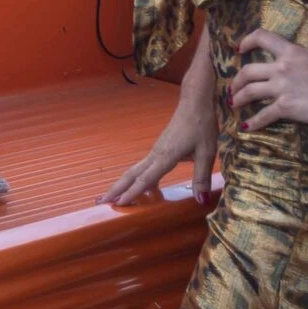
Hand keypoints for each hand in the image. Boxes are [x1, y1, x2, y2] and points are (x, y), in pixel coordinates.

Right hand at [105, 80, 221, 206]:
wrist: (194, 103)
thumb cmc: (201, 126)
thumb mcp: (207, 153)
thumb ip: (201, 177)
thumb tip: (201, 200)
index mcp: (166, 156)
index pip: (145, 178)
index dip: (132, 193)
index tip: (118, 204)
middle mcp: (156, 154)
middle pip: (131, 174)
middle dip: (116, 189)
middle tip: (101, 202)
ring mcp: (156, 151)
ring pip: (135, 170)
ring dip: (122, 184)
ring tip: (111, 197)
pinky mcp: (159, 149)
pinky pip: (143, 167)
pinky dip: (135, 179)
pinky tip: (139, 187)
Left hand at [226, 21, 307, 131]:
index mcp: (292, 52)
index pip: (262, 38)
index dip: (246, 41)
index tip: (239, 49)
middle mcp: (282, 67)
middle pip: (248, 70)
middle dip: (237, 80)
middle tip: (233, 87)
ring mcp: (282, 87)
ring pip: (249, 91)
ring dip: (238, 98)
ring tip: (233, 104)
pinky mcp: (286, 107)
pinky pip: (263, 115)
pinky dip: (252, 122)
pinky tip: (246, 127)